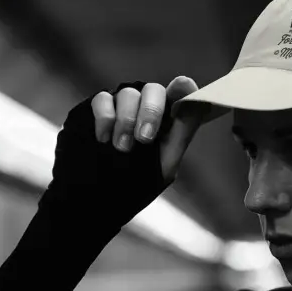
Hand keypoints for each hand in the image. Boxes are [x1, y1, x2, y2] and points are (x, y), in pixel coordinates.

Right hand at [38, 77, 208, 230]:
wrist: (96, 202)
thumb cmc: (136, 185)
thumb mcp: (165, 164)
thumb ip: (182, 130)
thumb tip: (195, 95)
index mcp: (170, 122)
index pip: (182, 95)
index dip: (183, 89)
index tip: (181, 89)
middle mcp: (147, 108)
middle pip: (154, 90)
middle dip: (150, 111)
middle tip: (143, 139)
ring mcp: (122, 107)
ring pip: (128, 93)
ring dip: (126, 121)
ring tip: (122, 148)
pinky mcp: (98, 110)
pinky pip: (103, 99)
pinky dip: (105, 117)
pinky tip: (103, 140)